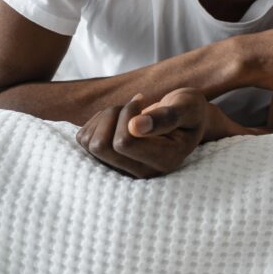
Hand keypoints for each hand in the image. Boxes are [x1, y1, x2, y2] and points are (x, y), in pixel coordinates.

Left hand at [75, 88, 211, 177]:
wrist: (185, 119)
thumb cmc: (188, 110)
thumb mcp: (187, 107)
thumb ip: (166, 117)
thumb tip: (135, 127)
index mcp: (165, 161)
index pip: (123, 143)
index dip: (126, 115)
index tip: (142, 100)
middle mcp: (142, 173)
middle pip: (101, 146)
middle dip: (114, 114)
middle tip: (135, 103)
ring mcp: (123, 170)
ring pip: (89, 143)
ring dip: (105, 116)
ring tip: (128, 110)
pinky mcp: (107, 163)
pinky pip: (84, 140)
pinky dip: (97, 121)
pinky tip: (118, 118)